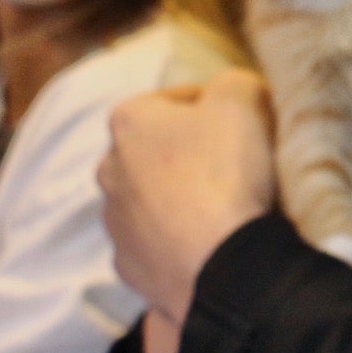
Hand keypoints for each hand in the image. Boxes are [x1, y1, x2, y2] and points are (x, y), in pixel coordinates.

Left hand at [98, 70, 276, 325]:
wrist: (221, 265)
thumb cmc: (225, 171)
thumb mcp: (243, 98)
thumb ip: (234, 84)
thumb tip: (232, 94)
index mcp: (128, 121)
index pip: (174, 100)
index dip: (212, 105)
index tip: (241, 122)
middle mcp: (108, 170)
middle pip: (155, 152)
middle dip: (186, 155)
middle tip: (231, 166)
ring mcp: (114, 225)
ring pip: (149, 200)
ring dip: (177, 201)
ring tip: (220, 211)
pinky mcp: (127, 268)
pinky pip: (154, 245)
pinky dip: (175, 243)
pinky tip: (206, 246)